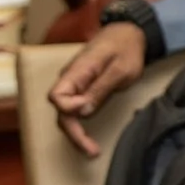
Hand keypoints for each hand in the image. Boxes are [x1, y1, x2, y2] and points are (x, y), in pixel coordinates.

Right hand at [48, 25, 149, 155]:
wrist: (128, 33)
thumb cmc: (126, 49)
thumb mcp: (120, 70)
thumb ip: (100, 89)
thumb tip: (82, 111)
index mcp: (77, 71)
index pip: (57, 96)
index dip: (68, 109)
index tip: (85, 110)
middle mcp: (70, 79)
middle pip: (60, 109)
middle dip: (73, 132)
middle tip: (91, 150)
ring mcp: (75, 83)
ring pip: (66, 112)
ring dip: (76, 132)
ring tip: (91, 149)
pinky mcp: (82, 88)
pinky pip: (74, 108)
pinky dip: (79, 123)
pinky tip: (88, 136)